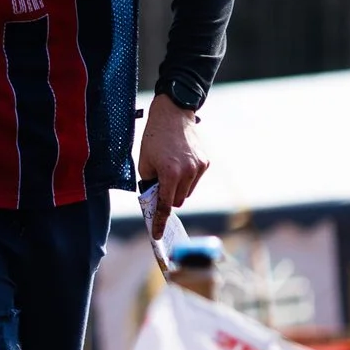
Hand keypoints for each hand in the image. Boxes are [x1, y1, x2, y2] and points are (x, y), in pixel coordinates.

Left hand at [138, 94, 208, 237]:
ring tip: (170, 169)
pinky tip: (180, 161)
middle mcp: (187, 173)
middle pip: (178, 201)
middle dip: (168, 198)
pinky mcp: (205, 163)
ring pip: (187, 192)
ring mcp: (199, 168)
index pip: (165, 206)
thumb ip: (149, 182)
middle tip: (160, 185)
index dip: (160, 222)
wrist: (173, 114)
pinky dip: (187, 178)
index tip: (158, 235)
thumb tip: (154, 198)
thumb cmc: (154, 138)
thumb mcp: (144, 161)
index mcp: (169, 173)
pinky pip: (195, 180)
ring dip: (178, 188)